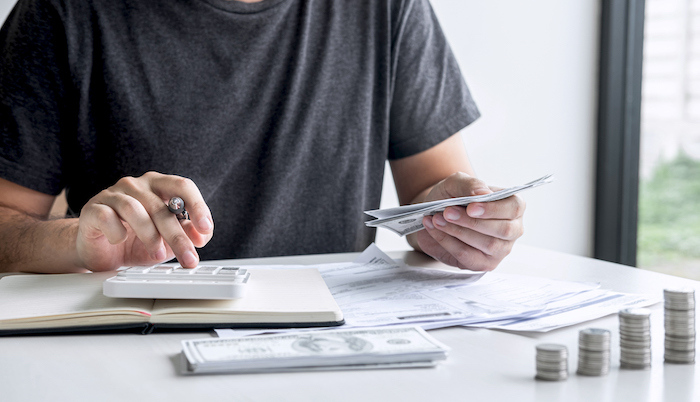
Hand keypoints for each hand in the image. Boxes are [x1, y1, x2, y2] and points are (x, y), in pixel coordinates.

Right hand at [76, 172, 213, 270]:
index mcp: (158, 186)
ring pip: (135, 210)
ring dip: (150, 236)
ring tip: (158, 256)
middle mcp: (136, 185)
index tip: (205, 228)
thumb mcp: (167, 240)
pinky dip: (117, 232)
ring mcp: (113, 194)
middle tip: (188, 257)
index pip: (183, 187)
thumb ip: (186, 233)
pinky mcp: (93, 208)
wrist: (99, 251)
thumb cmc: (135, 241)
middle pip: (161, 206)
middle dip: (177, 236)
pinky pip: (107, 217)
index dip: (197, 206)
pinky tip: (121, 241)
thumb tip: (202, 235)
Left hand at [410, 172, 524, 270]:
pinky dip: (448, 242)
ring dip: (458, 231)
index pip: (515, 208)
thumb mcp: (457, 183)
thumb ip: (471, 184)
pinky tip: (434, 230)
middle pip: (503, 229)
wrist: (436, 213)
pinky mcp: (483, 263)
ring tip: (436, 219)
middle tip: (447, 212)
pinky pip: (468, 256)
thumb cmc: (453, 197)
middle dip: (472, 222)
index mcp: (513, 205)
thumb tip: (484, 194)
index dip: (493, 209)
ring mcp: (500, 249)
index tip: (470, 207)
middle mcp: (513, 229)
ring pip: (487, 244)